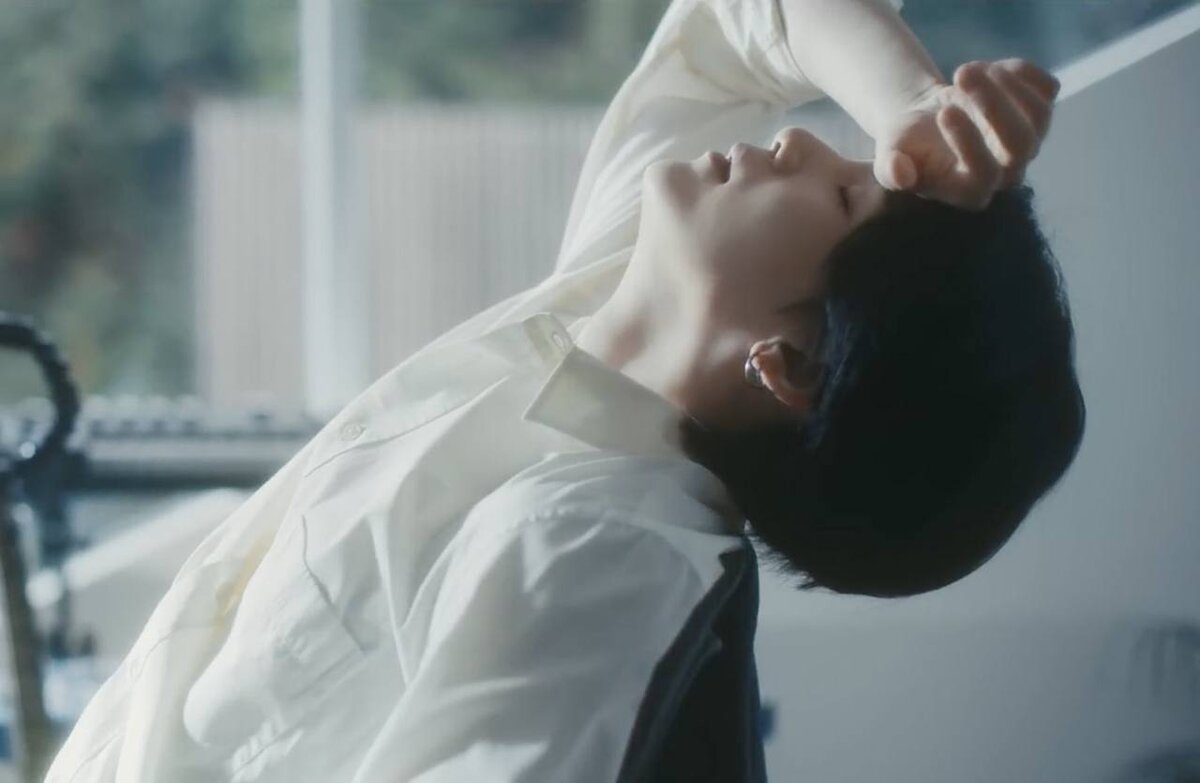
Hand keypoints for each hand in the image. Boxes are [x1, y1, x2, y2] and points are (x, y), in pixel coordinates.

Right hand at [872, 58, 1060, 210]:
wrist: (927, 120)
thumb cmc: (906, 145)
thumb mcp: (888, 157)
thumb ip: (890, 170)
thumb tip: (899, 172)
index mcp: (971, 190)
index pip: (984, 174)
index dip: (969, 143)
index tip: (944, 111)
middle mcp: (1007, 171)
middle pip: (1020, 145)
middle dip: (994, 105)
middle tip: (962, 73)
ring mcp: (1028, 141)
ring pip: (1038, 115)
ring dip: (1005, 84)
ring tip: (967, 69)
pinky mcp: (1038, 110)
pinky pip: (1047, 90)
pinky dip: (1021, 72)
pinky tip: (989, 67)